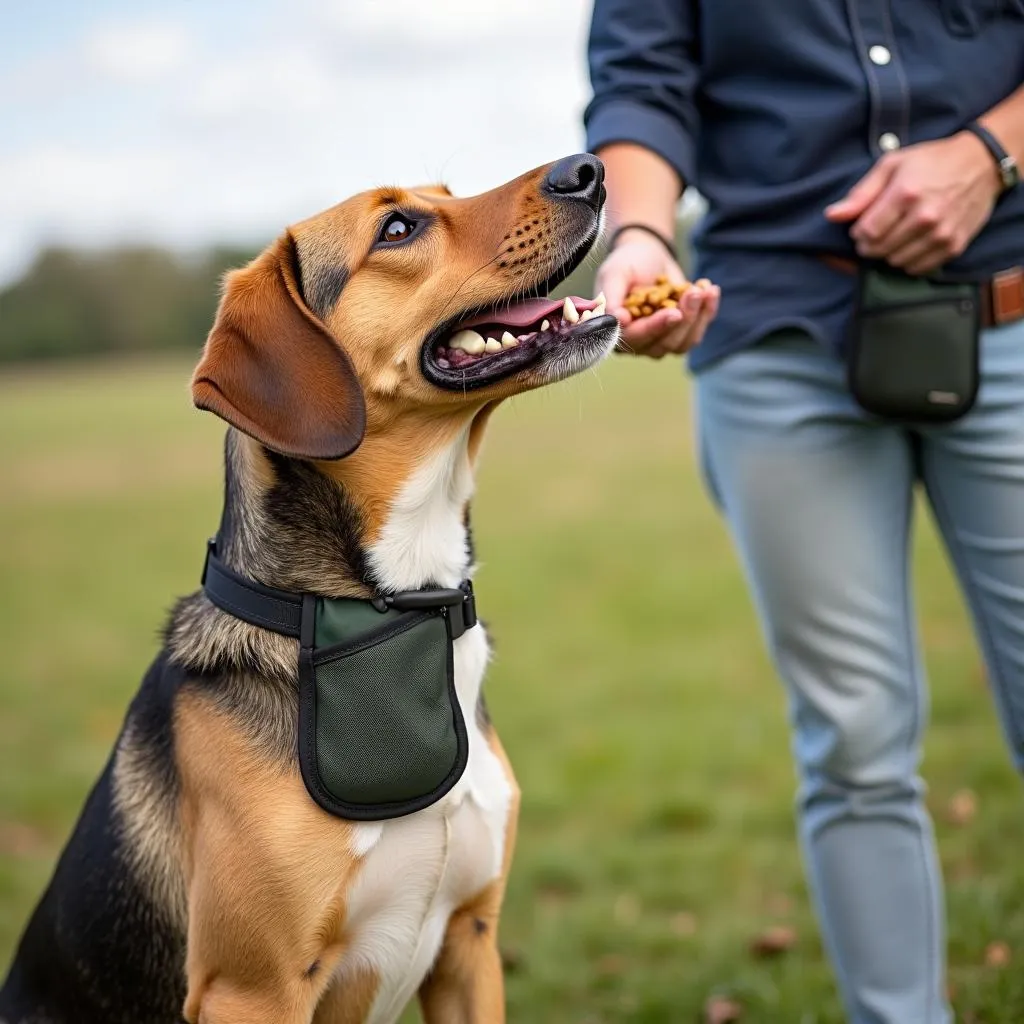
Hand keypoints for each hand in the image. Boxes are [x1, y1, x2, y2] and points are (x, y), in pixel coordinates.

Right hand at [595, 232, 719, 358]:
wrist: (646, 255)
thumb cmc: (626, 264)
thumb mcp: (614, 274)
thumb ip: (611, 296)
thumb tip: (619, 320)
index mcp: (617, 332)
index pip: (637, 338)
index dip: (656, 328)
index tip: (674, 313)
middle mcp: (639, 342)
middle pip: (664, 344)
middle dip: (683, 319)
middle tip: (693, 292)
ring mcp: (662, 340)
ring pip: (683, 342)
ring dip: (697, 317)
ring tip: (703, 289)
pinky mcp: (681, 332)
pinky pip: (697, 332)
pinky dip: (707, 312)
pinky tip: (711, 291)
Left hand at [826, 132, 1002, 275]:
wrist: (982, 163)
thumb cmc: (931, 162)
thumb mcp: (892, 165)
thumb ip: (860, 193)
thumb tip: (832, 215)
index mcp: (906, 194)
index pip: (867, 233)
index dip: (858, 233)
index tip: (861, 226)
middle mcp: (925, 217)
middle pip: (879, 250)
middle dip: (870, 245)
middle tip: (875, 232)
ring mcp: (941, 234)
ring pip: (896, 262)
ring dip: (889, 253)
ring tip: (895, 235)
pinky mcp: (953, 246)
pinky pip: (918, 268)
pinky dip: (908, 261)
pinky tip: (910, 243)